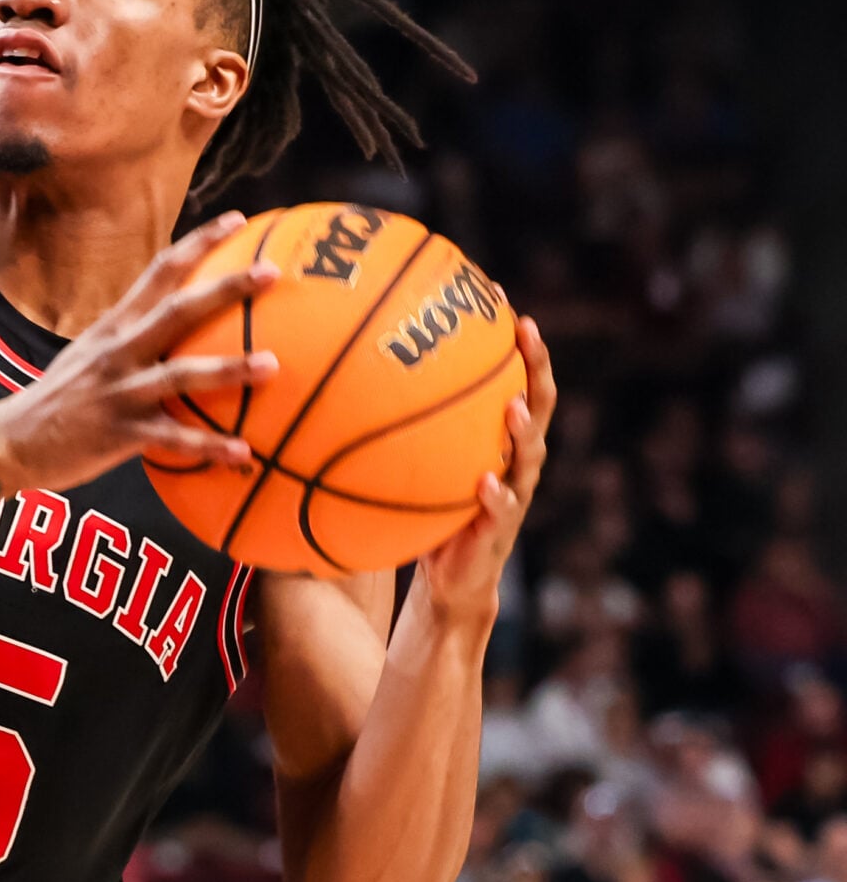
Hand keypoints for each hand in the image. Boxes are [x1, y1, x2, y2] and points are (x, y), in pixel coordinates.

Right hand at [0, 209, 272, 494]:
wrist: (9, 443)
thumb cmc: (59, 400)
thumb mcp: (89, 354)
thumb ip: (131, 337)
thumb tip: (179, 324)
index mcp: (114, 326)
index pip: (159, 271)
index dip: (198, 242)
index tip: (237, 220)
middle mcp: (118, 352)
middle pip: (179, 310)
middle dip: (227, 288)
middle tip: (273, 272)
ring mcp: (119, 392)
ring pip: (180, 374)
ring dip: (229, 369)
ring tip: (273, 365)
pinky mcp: (118, 435)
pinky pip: (172, 440)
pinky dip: (209, 447)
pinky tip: (244, 452)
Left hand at [417, 313, 551, 637]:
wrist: (451, 580)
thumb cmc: (428, 514)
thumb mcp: (415, 468)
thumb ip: (398, 433)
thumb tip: (344, 388)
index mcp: (500, 439)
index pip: (514, 380)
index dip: (516, 344)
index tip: (504, 301)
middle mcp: (515, 459)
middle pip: (537, 404)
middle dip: (535, 367)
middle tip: (526, 332)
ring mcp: (513, 493)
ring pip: (530, 453)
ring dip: (521, 429)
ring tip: (511, 408)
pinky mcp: (500, 531)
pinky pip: (502, 509)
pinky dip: (495, 495)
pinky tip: (486, 482)